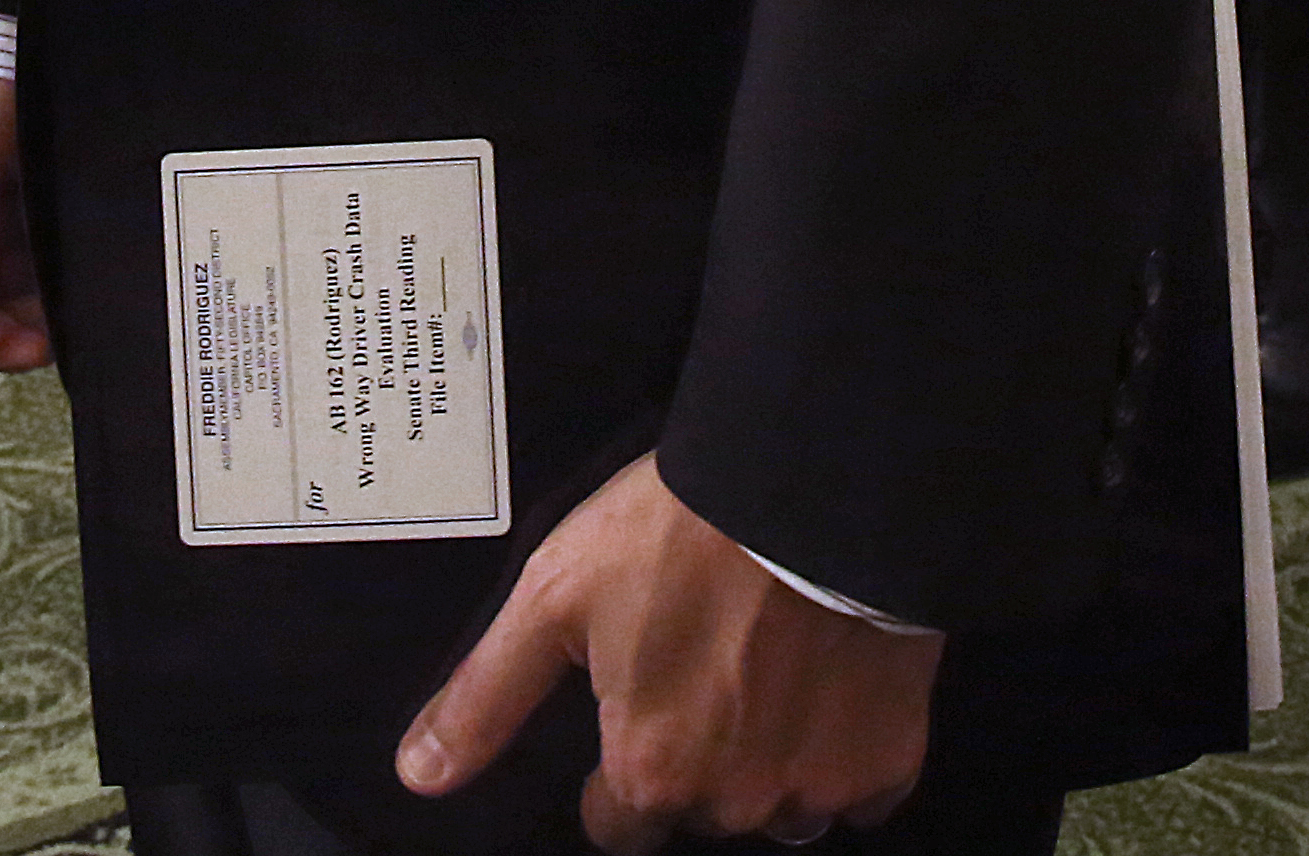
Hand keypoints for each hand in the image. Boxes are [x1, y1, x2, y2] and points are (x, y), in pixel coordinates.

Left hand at [401, 456, 940, 850]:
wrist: (813, 486)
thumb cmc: (678, 533)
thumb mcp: (554, 597)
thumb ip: (486, 698)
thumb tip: (419, 776)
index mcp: (649, 771)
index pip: (619, 824)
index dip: (618, 772)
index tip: (634, 710)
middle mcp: (732, 801)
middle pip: (701, 810)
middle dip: (697, 758)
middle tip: (705, 665)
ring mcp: (817, 787)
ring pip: (781, 803)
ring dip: (769, 759)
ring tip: (768, 668)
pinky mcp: (889, 761)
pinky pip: (860, 789)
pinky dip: (844, 750)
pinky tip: (829, 682)